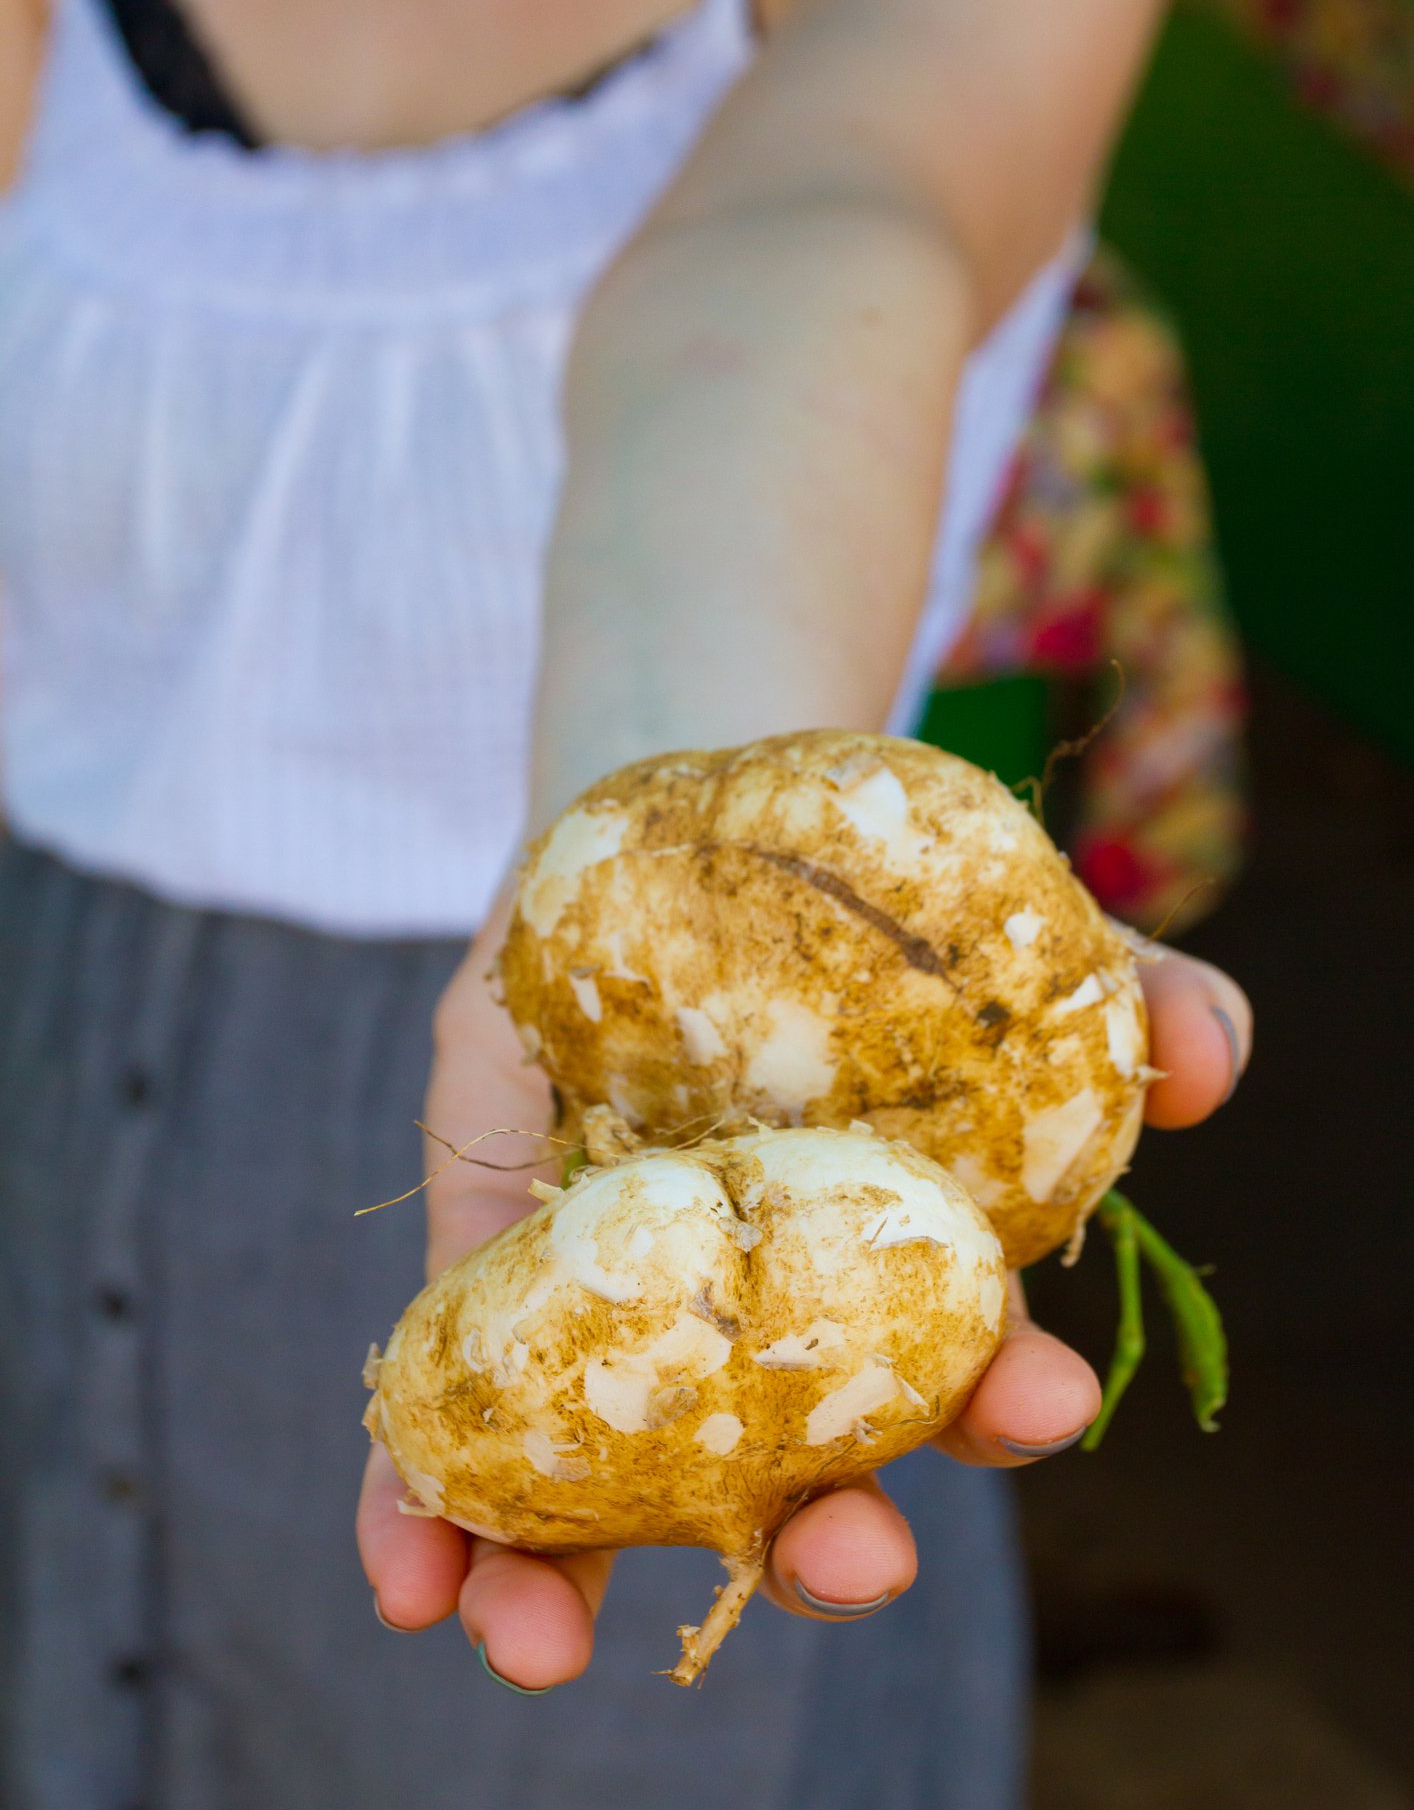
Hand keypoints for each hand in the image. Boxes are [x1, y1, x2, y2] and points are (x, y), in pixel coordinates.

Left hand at [358, 911, 1250, 1689]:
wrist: (674, 829)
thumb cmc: (856, 909)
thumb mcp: (993, 930)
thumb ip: (1114, 985)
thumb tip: (1205, 1054)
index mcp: (889, 1275)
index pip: (953, 1380)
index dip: (999, 1406)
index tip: (1045, 1395)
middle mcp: (755, 1329)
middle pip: (790, 1478)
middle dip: (823, 1539)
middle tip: (854, 1550)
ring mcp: (615, 1309)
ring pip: (598, 1495)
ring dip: (565, 1587)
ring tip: (538, 1645)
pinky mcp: (487, 1261)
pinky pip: (444, 1406)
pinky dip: (418, 1504)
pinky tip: (404, 1577)